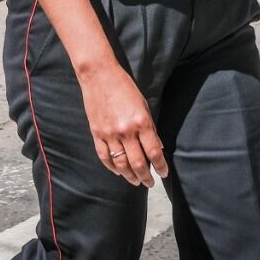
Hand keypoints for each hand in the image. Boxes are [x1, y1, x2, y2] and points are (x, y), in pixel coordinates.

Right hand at [79, 66, 169, 187]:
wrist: (98, 75)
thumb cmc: (124, 87)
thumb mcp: (143, 105)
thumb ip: (150, 127)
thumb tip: (157, 147)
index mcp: (142, 122)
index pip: (154, 152)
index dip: (161, 166)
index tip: (163, 173)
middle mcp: (126, 131)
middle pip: (138, 163)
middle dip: (146, 177)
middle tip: (150, 183)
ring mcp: (110, 134)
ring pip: (121, 164)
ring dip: (130, 176)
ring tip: (135, 181)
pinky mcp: (96, 133)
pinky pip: (104, 156)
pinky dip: (112, 167)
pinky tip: (118, 171)